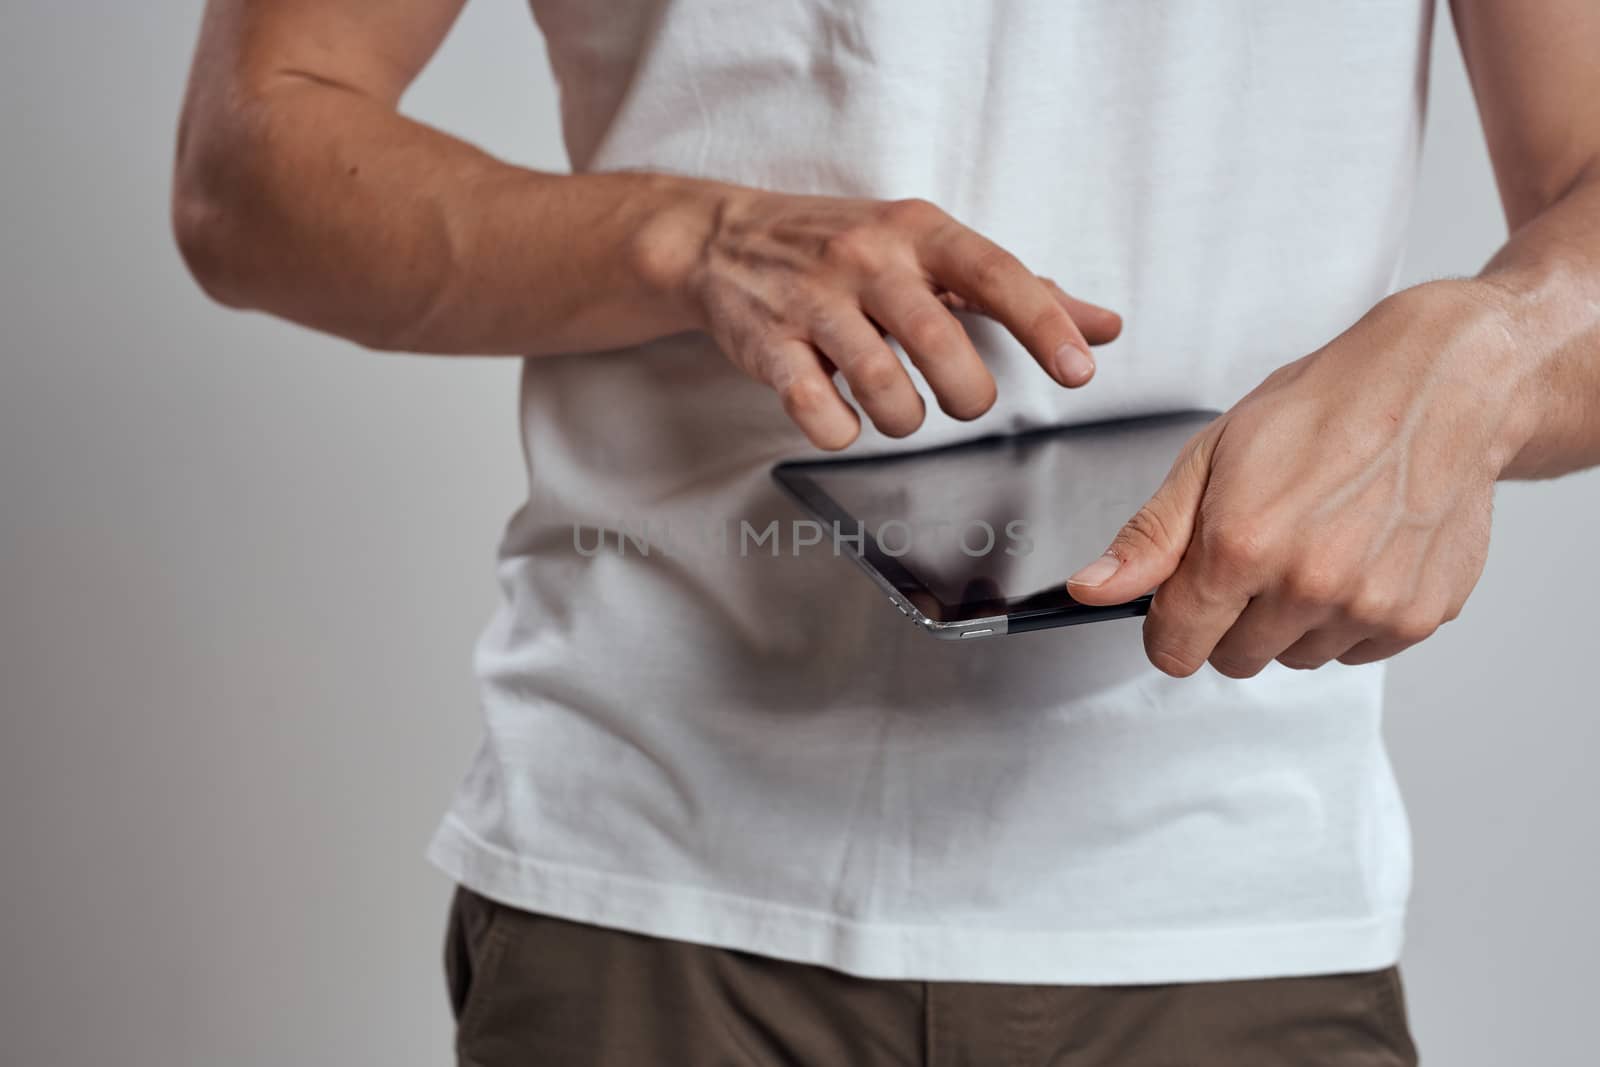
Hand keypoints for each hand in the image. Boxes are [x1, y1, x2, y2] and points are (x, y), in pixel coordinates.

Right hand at [671, 189, 1121, 448]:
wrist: (723, 237)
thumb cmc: (846, 247)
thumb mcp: (930, 249)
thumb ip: (1018, 291)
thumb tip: (1103, 327)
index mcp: (918, 232)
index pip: (995, 274)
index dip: (1042, 325)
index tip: (1079, 370)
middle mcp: (867, 260)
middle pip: (940, 344)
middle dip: (967, 394)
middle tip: (962, 401)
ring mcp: (813, 302)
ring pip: (883, 390)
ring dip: (903, 420)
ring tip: (897, 408)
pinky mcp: (768, 345)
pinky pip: (817, 412)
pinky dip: (842, 432)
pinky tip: (843, 417)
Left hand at [1066, 281, 1532, 676]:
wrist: (1436, 386)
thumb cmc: (1322, 410)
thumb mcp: (1211, 457)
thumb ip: (1149, 538)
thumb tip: (1091, 591)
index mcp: (1242, 547)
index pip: (1176, 648)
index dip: (1169, 626)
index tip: (1183, 601)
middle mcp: (1308, 586)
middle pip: (1235, 659)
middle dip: (1232, 618)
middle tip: (1259, 551)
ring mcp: (1368, 606)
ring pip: (1297, 656)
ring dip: (1293, 618)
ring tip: (1315, 542)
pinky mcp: (1417, 616)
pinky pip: (1355, 650)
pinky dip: (1348, 617)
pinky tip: (1358, 553)